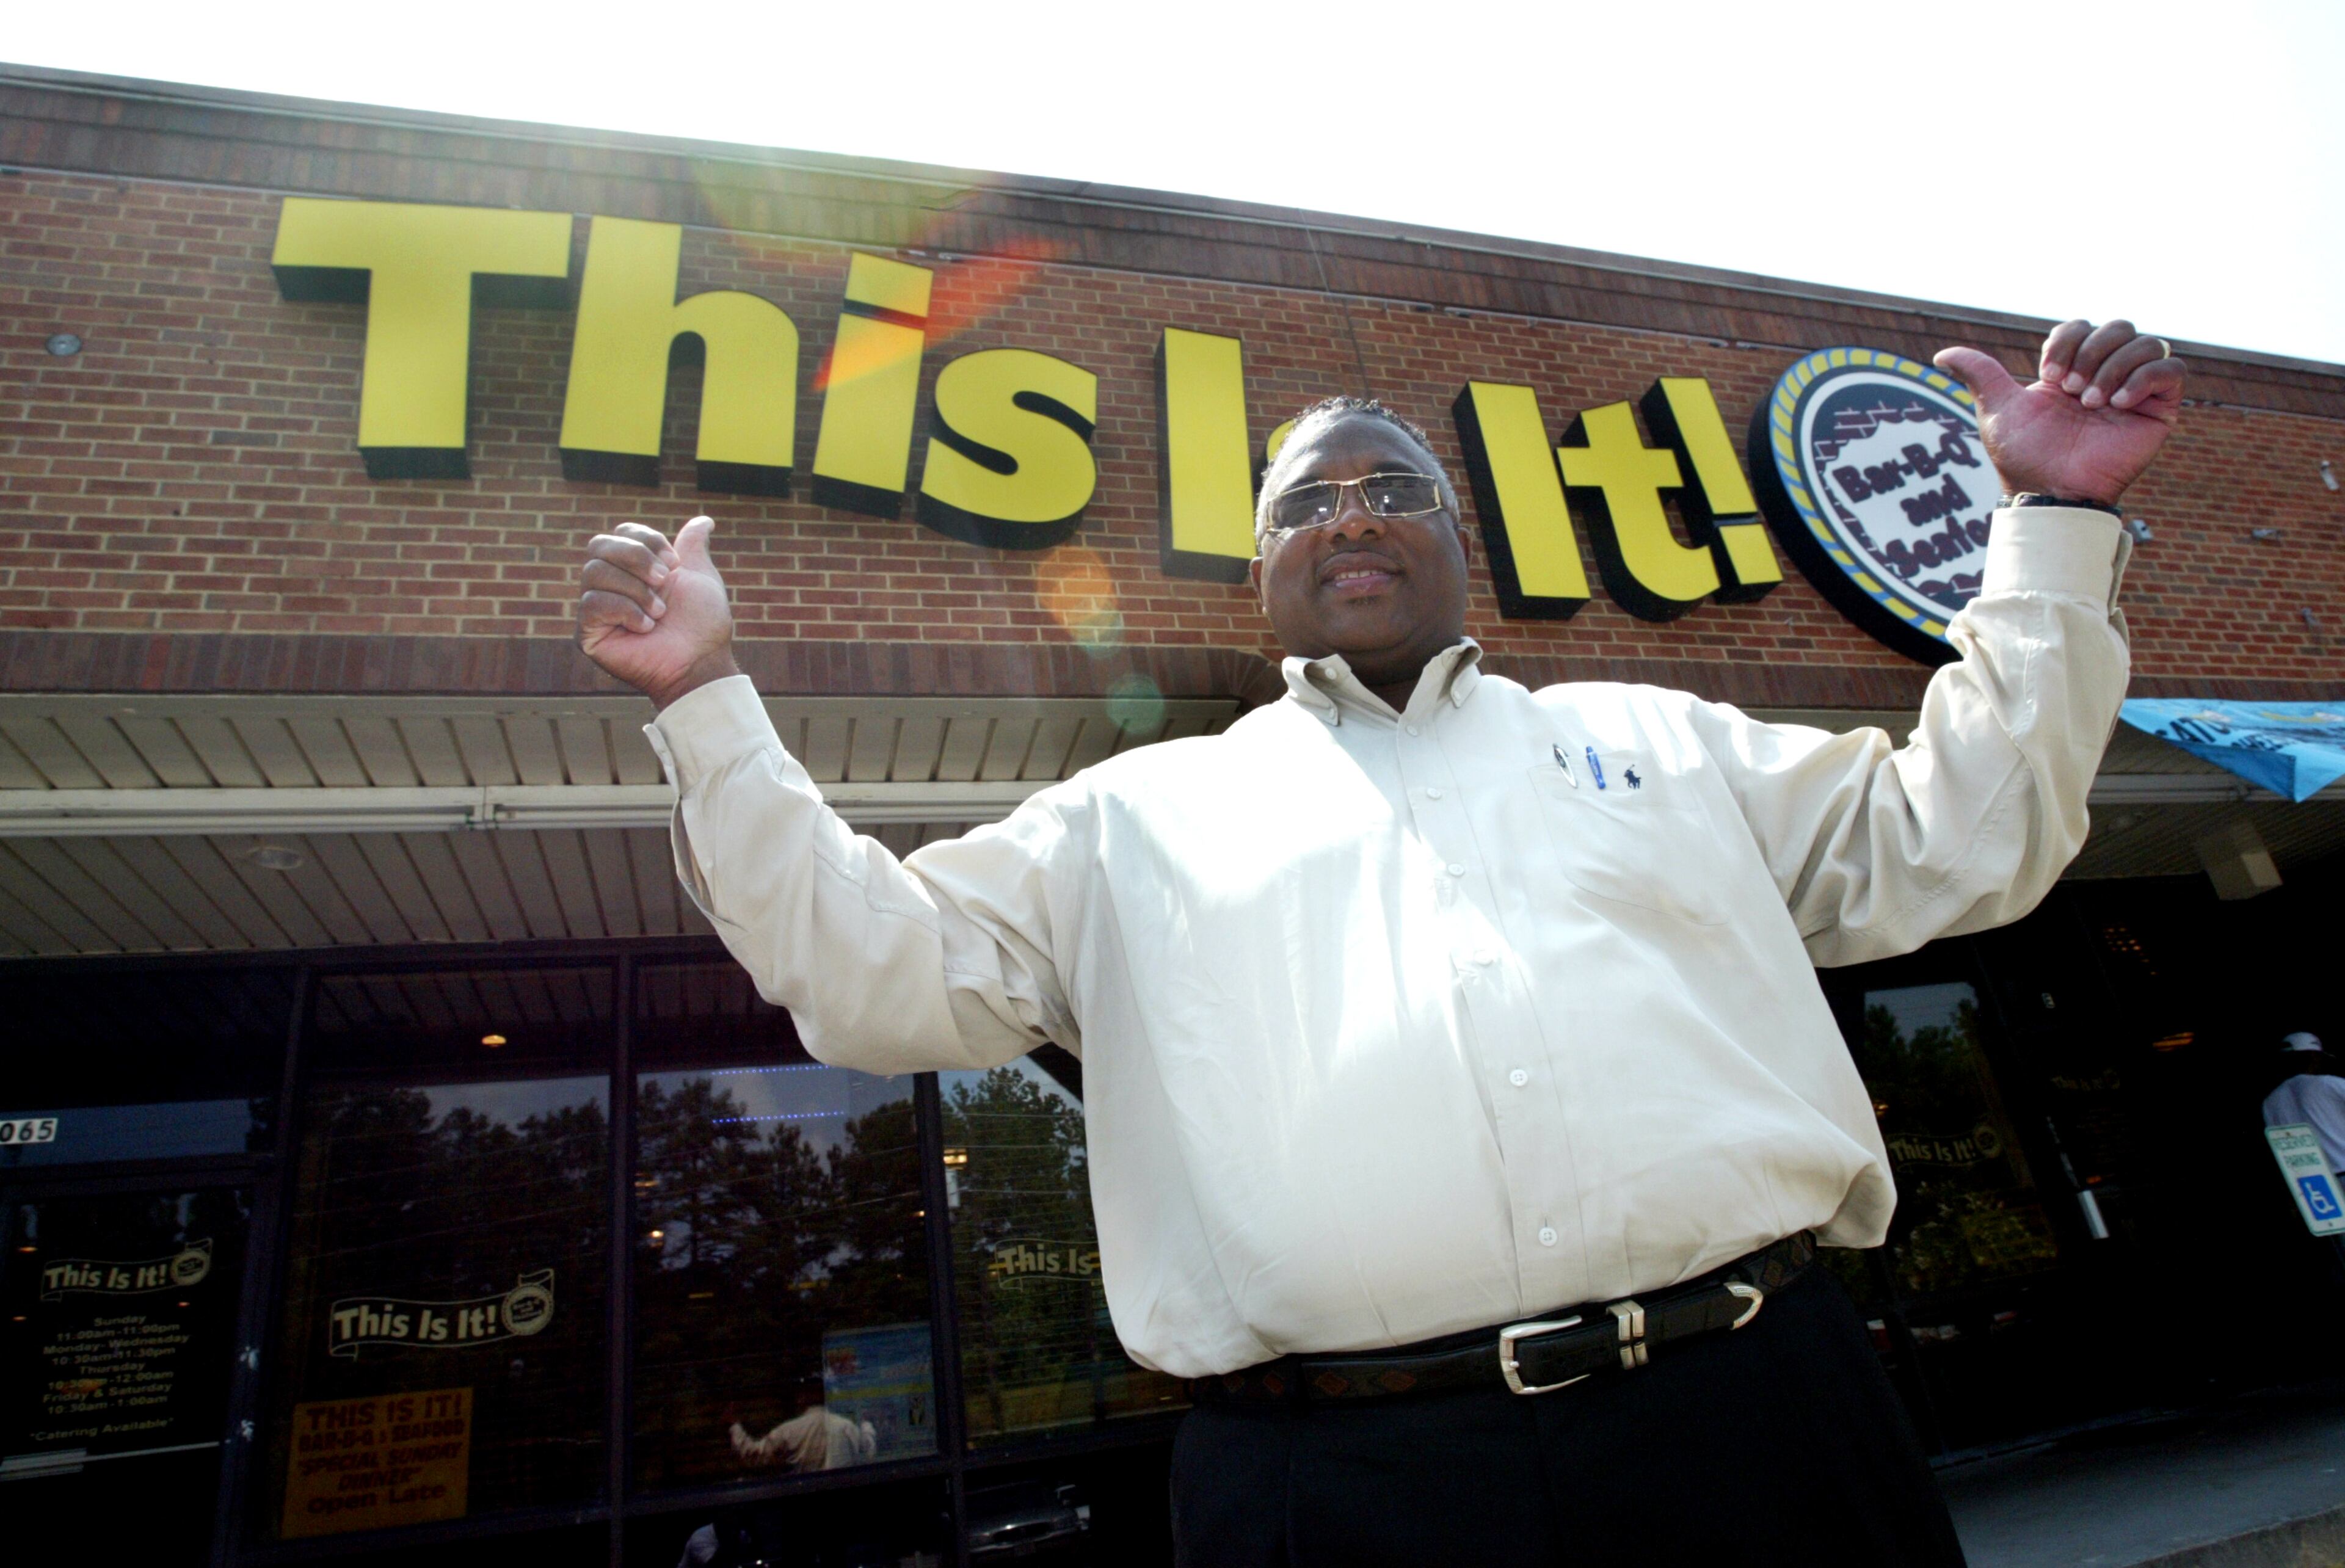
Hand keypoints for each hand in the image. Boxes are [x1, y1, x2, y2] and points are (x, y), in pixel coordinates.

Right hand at [577, 516, 739, 709]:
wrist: (701, 662)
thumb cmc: (702, 625)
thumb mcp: (700, 576)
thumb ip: (693, 547)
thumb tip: (704, 521)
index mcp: (633, 569)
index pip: (621, 532)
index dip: (647, 540)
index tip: (674, 563)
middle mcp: (609, 584)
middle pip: (599, 545)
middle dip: (636, 558)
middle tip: (662, 581)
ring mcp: (595, 609)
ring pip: (594, 572)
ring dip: (635, 590)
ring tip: (659, 612)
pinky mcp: (587, 633)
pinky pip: (592, 603)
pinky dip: (625, 611)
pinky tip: (646, 627)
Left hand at [1933, 320, 2183, 506]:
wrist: (2049, 489)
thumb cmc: (2024, 454)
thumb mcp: (1997, 408)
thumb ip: (1978, 374)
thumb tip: (1941, 355)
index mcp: (2072, 368)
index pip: (2081, 326)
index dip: (2065, 342)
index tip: (2047, 377)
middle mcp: (2106, 374)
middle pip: (2117, 327)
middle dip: (2090, 352)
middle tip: (2070, 389)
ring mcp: (2136, 389)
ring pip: (2146, 343)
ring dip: (2114, 367)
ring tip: (2090, 402)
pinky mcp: (2160, 408)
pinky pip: (2171, 369)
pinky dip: (2144, 377)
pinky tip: (2118, 403)